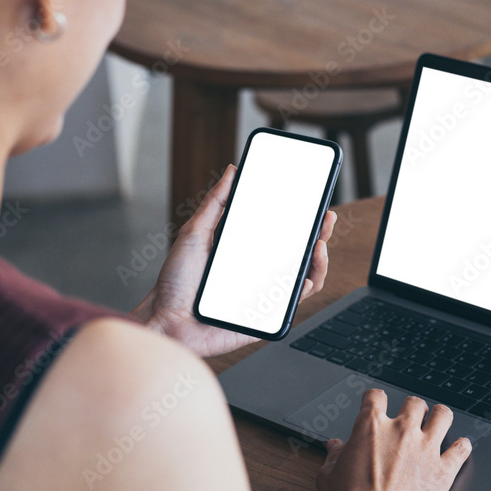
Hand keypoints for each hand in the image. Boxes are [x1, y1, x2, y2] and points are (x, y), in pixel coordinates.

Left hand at [131, 165, 337, 357]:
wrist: (165, 318)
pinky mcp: (264, 317)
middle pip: (300, 253)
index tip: (313, 201)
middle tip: (325, 218)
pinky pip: (293, 304)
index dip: (301, 219)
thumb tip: (233, 172)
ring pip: (304, 277)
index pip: (282, 234)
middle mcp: (259, 273)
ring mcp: (264, 295)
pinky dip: (306, 288)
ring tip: (318, 244)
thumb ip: (215, 202)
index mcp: (246, 252)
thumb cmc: (175, 282)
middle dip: (319, 234)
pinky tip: (306, 275)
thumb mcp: (195, 232)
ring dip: (319, 260)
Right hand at [316, 390, 472, 490]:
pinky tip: (459, 448)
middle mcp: (401, 431)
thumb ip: (333, 456)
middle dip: (412, 409)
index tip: (377, 404)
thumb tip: (334, 446)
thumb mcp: (328, 478)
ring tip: (438, 423)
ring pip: (443, 416)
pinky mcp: (443, 470)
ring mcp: (425, 449)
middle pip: (414, 403)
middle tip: (411, 420)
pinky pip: (461, 449)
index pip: (376, 396)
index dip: (375, 399)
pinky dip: (462, 447)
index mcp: (371, 428)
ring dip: (440, 417)